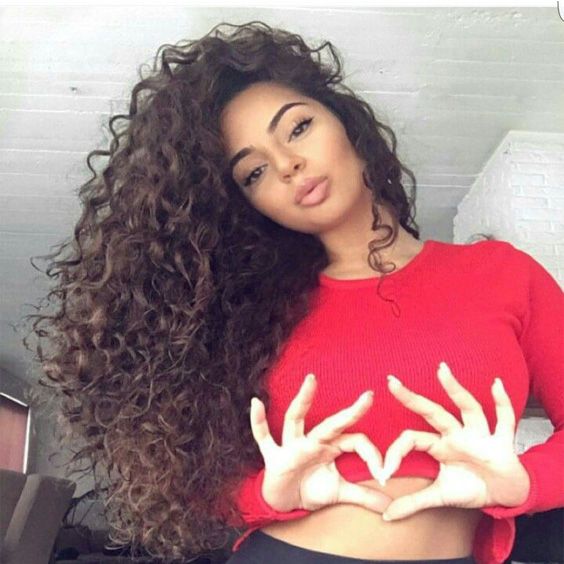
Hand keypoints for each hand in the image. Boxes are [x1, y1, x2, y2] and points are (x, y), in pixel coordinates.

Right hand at [250, 373, 392, 513]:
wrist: (283, 503)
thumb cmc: (310, 489)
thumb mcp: (339, 493)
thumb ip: (363, 496)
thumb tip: (390, 507)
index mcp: (330, 446)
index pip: (356, 442)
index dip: (372, 457)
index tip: (384, 476)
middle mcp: (312, 441)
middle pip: (332, 424)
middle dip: (350, 412)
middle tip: (369, 396)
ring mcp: (291, 446)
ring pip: (296, 419)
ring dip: (303, 400)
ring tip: (311, 380)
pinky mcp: (273, 456)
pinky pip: (263, 437)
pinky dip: (258, 422)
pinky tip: (256, 402)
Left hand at [379, 361, 530, 520]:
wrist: (505, 493)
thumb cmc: (472, 486)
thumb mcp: (440, 496)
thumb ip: (414, 503)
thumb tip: (386, 516)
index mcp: (439, 445)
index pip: (412, 439)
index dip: (395, 453)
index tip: (383, 474)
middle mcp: (456, 434)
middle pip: (432, 412)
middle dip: (412, 398)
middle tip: (390, 381)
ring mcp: (479, 435)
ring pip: (467, 408)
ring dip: (455, 389)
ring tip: (441, 370)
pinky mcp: (503, 442)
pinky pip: (504, 419)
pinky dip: (503, 402)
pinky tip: (496, 384)